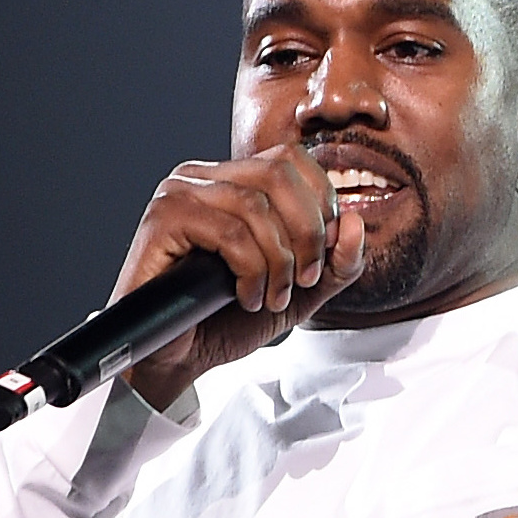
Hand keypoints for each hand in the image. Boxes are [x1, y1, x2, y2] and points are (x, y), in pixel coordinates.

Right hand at [112, 144, 366, 409]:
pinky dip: (251, 269)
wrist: (176, 358)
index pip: (293, 159)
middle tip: (305, 279)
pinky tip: (246, 296)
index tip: (321, 258)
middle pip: (278, 171)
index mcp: (233, 181)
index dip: (322, 205)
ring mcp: (178, 193)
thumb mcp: (300, 292)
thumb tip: (355, 223)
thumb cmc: (225, 320)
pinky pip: (229, 232)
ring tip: (273, 296)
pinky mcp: (162, 220)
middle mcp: (203, 177)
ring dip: (279, 260)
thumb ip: (337, 263)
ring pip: (255, 204)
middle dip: (306, 231)